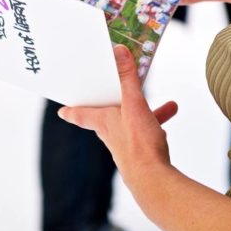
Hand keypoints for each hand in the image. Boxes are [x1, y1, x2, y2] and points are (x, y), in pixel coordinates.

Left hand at [60, 46, 178, 183]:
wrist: (153, 179)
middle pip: (109, 116)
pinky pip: (148, 134)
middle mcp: (112, 134)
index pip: (81, 114)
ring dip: (148, 113)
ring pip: (134, 123)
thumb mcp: (133, 103)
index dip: (71, 111)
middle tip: (117, 97)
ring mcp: (126, 146)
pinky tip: (168, 124)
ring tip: (167, 107)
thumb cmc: (138, 143)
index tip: (62, 111)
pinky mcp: (142, 155)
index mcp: (104, 122)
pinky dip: (157, 126)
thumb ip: (127, 77)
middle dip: (116, 104)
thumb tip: (118, 52)